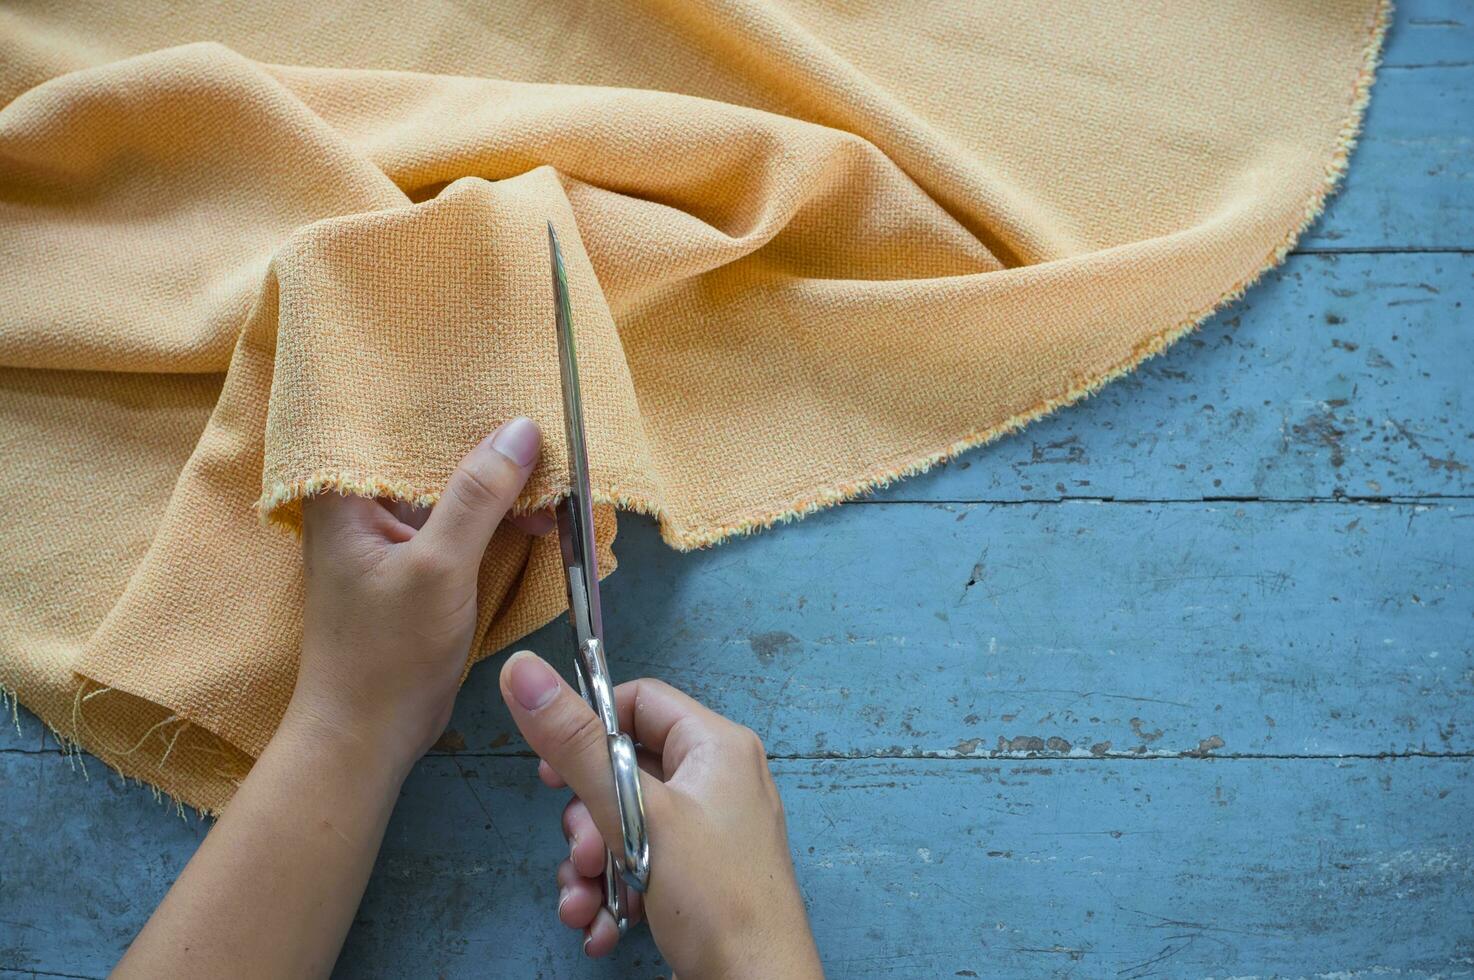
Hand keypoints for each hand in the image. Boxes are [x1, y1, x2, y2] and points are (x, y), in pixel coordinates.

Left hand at [292, 416, 547, 776]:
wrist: (366, 736)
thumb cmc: (387, 654)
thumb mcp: (439, 567)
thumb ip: (478, 496)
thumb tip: (522, 429)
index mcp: (341, 492)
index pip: (399, 424)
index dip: (455, 405)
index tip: (510, 387)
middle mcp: (358, 503)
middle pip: (429, 453)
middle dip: (489, 448)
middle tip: (549, 437)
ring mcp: (386, 534)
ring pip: (451, 488)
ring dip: (500, 487)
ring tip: (554, 483)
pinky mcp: (412, 562)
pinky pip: (457, 521)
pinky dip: (494, 518)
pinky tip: (536, 517)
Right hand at [499, 652, 823, 978]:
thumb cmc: (717, 898)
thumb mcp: (636, 814)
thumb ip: (575, 745)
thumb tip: (522, 670)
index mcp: (716, 747)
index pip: (640, 702)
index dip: (589, 728)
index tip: (552, 769)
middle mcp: (717, 781)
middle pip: (623, 771)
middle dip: (585, 820)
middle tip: (580, 853)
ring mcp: (708, 833)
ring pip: (622, 826)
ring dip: (589, 867)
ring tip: (584, 900)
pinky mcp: (698, 879)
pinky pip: (638, 866)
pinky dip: (612, 893)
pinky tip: (601, 925)